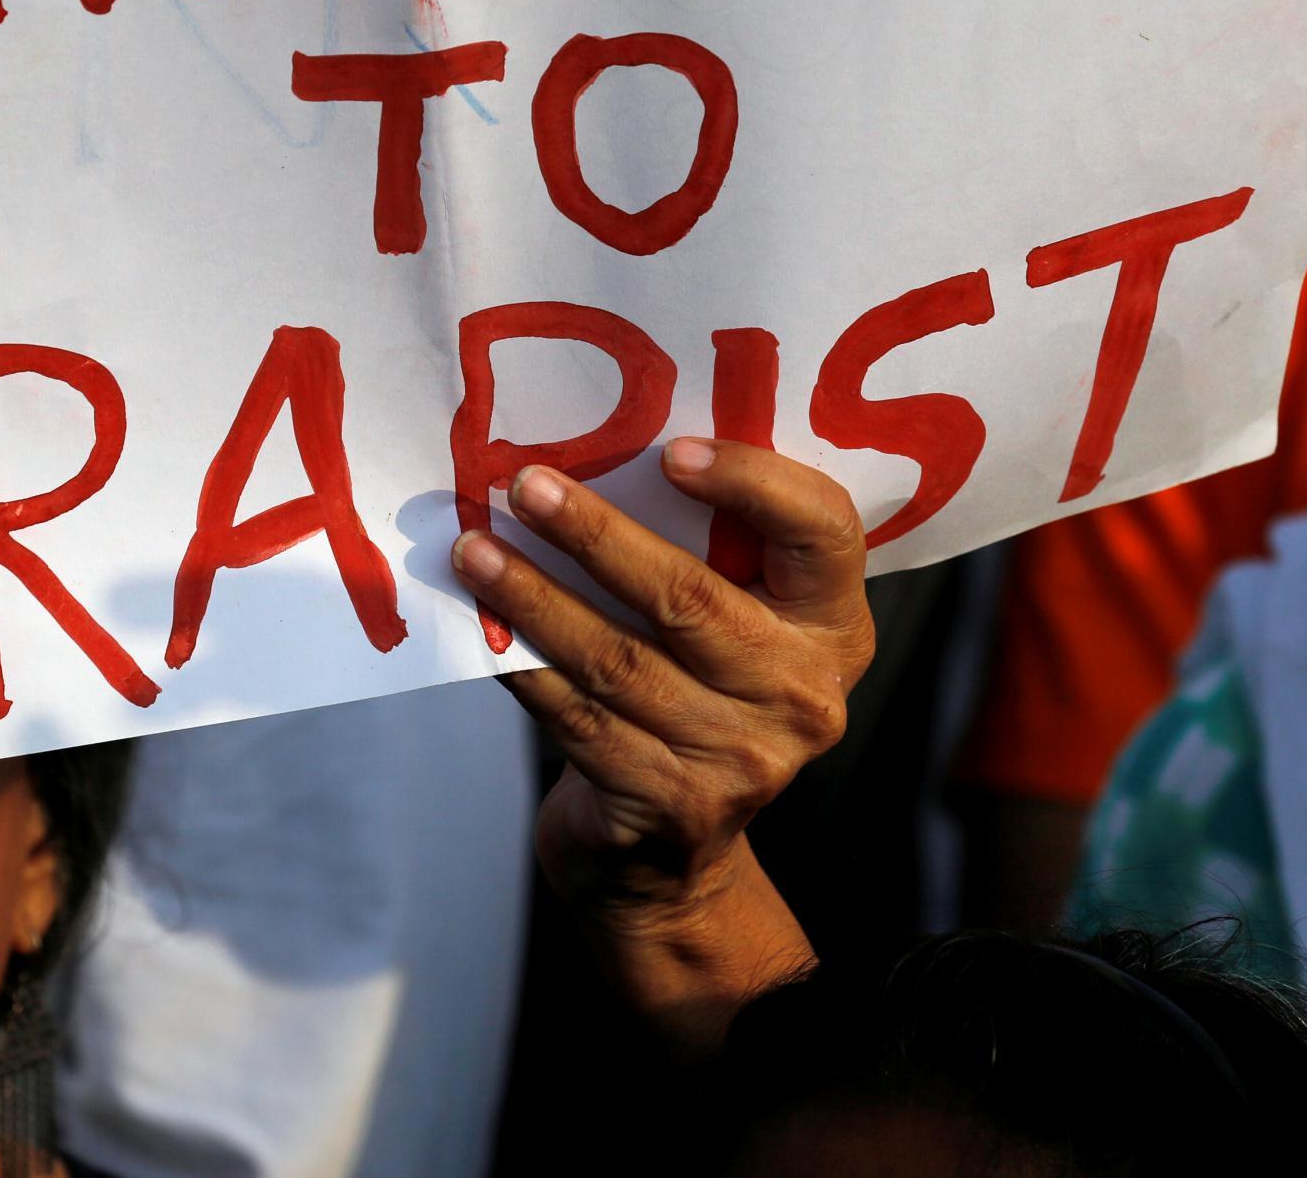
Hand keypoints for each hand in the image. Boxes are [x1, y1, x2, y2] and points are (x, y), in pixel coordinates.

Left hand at [450, 439, 872, 1046]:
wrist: (669, 858)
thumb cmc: (691, 694)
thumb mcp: (735, 627)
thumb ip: (708, 553)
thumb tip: (595, 449)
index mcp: (833, 626)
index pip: (826, 532)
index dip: (754, 484)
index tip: (670, 451)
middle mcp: (803, 695)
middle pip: (692, 597)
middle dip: (596, 535)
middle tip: (525, 485)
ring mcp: (742, 760)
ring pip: (619, 660)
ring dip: (535, 598)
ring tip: (473, 549)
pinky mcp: (669, 806)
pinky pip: (579, 719)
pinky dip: (523, 669)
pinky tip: (480, 629)